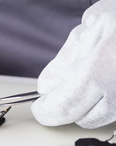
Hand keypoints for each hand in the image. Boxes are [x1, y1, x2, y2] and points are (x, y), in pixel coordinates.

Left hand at [32, 0, 115, 128]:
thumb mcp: (95, 24)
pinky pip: (112, 112)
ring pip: (96, 119)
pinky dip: (98, 104)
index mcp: (104, 68)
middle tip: (49, 102)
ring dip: (79, 108)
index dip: (46, 111)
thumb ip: (67, 58)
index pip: (64, 106)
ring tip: (77, 86)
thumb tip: (46, 86)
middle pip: (78, 117)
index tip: (38, 107)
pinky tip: (97, 87)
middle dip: (58, 111)